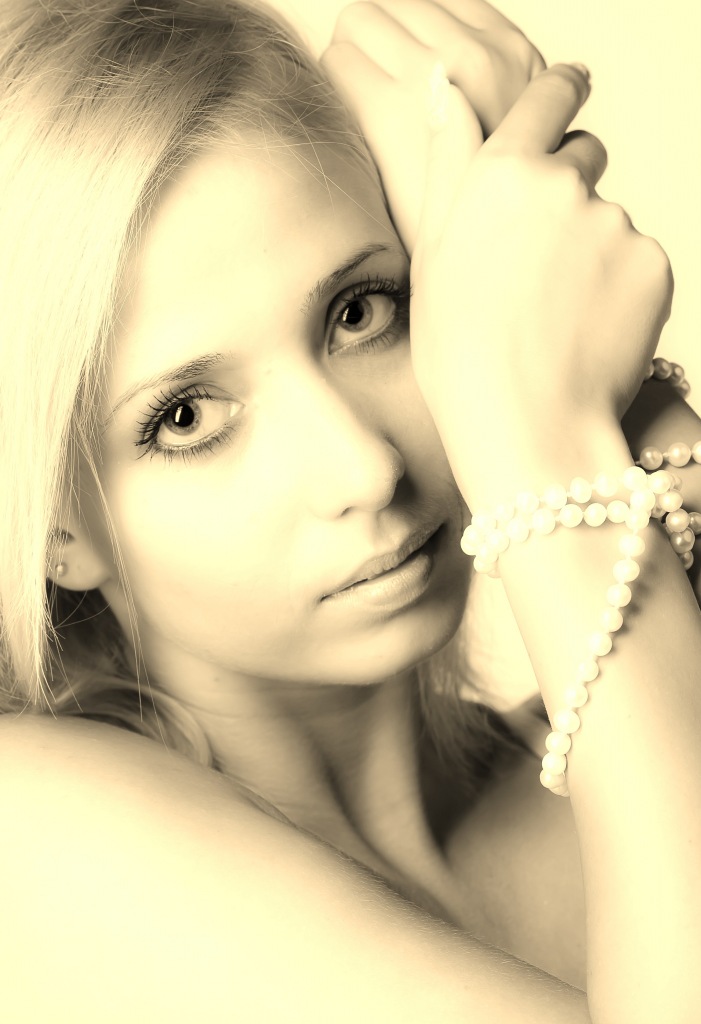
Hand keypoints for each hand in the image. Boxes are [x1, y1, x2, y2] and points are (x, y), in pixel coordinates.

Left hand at [321, 0, 543, 250]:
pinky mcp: (390, 107)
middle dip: (382, 38)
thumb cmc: (481, 221)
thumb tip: (449, 74)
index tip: (406, 71)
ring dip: (353, 53)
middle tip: (380, 89)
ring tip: (366, 106)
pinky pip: (339, 58)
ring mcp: (436, 76)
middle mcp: (482, 57)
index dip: (416, 32)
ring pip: (361, 17)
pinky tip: (354, 124)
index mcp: (519, 60)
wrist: (473, 275)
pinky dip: (335, 82)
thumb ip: (489, 93)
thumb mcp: (510, 141)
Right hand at [409, 66, 672, 453]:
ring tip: (554, 312)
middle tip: (533, 262)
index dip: (558, 93)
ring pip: (606, 219)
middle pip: (582, 158)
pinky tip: (584, 326)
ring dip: (586, 249)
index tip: (566, 92)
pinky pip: (635, 259)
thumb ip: (448, 164)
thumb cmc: (462, 355)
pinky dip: (616, 286)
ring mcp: (616, 224)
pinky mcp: (654, 264)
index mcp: (502, 175)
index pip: (547, 97)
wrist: (526, 424)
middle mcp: (565, 184)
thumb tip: (445, 92)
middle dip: (563, 191)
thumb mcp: (432, 256)